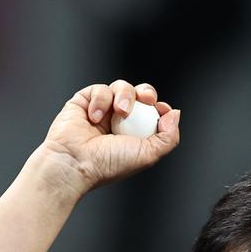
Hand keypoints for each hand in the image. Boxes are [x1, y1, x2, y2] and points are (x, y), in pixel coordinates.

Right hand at [36, 80, 179, 197]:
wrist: (75, 162)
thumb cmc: (107, 164)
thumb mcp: (148, 155)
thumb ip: (168, 137)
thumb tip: (175, 114)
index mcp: (134, 134)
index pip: (151, 112)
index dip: (158, 107)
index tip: (161, 109)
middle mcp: (118, 121)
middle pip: (139, 95)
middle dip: (146, 92)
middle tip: (146, 99)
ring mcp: (102, 110)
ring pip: (121, 88)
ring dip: (124, 96)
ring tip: (119, 113)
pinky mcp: (84, 101)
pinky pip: (99, 89)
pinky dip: (100, 101)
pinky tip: (94, 117)